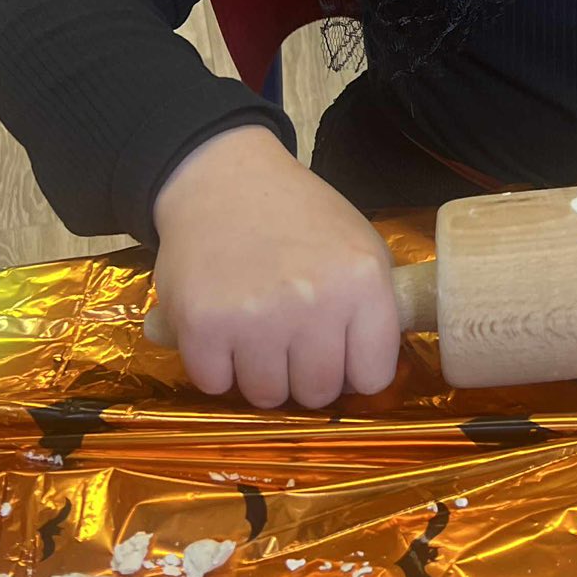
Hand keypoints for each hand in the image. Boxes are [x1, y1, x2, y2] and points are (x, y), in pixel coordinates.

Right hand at [151, 125, 400, 408]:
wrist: (224, 179)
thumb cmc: (299, 216)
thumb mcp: (360, 246)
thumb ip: (373, 309)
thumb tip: (370, 376)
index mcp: (362, 281)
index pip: (374, 377)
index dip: (355, 371)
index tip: (340, 355)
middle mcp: (314, 302)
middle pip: (319, 393)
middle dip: (306, 376)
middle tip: (291, 341)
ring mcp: (256, 317)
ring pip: (268, 397)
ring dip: (261, 375)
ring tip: (257, 331)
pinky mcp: (202, 326)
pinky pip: (215, 385)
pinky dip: (216, 367)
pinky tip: (222, 328)